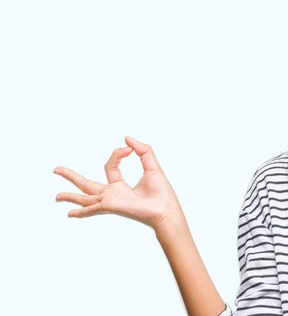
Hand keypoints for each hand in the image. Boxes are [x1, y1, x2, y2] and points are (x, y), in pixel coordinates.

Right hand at [54, 136, 183, 230]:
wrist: (166, 208)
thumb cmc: (161, 192)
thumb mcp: (152, 166)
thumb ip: (142, 150)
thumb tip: (127, 139)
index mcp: (120, 186)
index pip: (110, 166)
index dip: (118, 154)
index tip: (129, 150)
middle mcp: (112, 194)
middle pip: (87, 184)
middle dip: (71, 177)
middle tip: (56, 169)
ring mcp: (110, 201)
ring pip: (84, 197)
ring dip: (69, 196)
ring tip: (56, 197)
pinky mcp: (110, 205)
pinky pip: (92, 208)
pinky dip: (81, 211)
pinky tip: (69, 214)